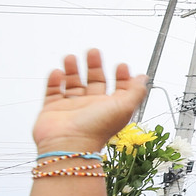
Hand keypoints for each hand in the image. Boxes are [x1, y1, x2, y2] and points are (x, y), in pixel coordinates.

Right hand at [32, 49, 146, 153]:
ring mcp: (71, 108)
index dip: (121, 77)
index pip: (118, 89)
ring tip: (72, 57)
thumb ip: (136, 91)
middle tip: (94, 52)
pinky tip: (57, 72)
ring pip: (73, 85)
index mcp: (110, 108)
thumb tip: (144, 78)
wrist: (67, 144)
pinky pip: (53, 92)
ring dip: (73, 70)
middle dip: (95, 67)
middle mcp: (91, 108)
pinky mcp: (52, 110)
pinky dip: (54, 81)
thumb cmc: (96, 129)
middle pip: (95, 83)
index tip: (121, 65)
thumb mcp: (125, 106)